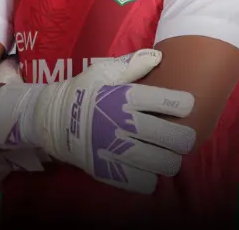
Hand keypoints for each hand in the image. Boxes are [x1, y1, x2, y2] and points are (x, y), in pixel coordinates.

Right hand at [0, 49, 195, 194]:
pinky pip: (141, 182)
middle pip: (170, 136)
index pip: (165, 100)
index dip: (182, 103)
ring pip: (160, 162)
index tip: (187, 105)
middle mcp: (121, 123)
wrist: (52, 119)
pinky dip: (150, 178)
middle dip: (184, 137)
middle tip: (184, 137)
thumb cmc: (84, 91)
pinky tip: (148, 169)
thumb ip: (132, 64)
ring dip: (170, 160)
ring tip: (169, 156)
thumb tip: (159, 56)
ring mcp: (113, 149)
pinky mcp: (106, 170)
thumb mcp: (103, 71)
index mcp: (123, 97)